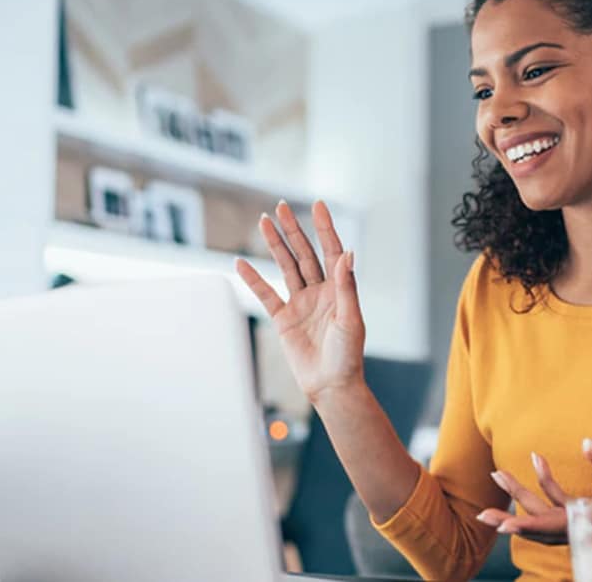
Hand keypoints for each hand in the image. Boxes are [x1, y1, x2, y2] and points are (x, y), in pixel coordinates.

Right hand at [235, 200, 364, 401]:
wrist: (331, 386)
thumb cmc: (348, 356)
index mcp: (339, 290)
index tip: (318, 205)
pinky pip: (266, 295)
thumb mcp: (350, 319)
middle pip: (304, 253)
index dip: (325, 228)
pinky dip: (253, 279)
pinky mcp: (284, 319)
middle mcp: (320, 292)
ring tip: (263, 221)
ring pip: (285, 267)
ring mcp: (301, 303)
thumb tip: (348, 253)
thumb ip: (346, 286)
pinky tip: (241, 263)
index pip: (331, 251)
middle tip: (281, 206)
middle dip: (293, 230)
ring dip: (275, 245)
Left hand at [476, 438, 591, 544]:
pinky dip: (548, 485)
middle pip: (543, 524)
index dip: (527, 524)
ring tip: (500, 472)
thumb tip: (586, 443)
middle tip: (482, 509)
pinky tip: (539, 460)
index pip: (556, 526)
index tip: (500, 523)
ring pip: (549, 515)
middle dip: (512, 513)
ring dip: (524, 496)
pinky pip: (564, 504)